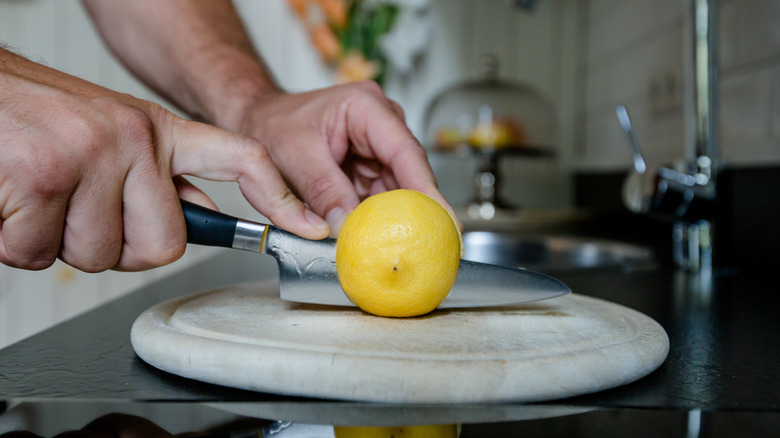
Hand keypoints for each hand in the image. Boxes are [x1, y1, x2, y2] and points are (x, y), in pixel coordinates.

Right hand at [0, 50, 328, 271]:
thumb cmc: (37, 119)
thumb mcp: (113, 134)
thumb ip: (158, 175)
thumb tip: (201, 211)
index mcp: (157, 130)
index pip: (242, 157)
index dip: (279, 197)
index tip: (307, 227)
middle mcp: (133, 138)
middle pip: (163, 247)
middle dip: (116, 247)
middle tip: (78, 211)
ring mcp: (92, 154)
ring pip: (98, 257)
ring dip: (58, 242)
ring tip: (39, 196)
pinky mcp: (44, 176)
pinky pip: (41, 253)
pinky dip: (16, 241)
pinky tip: (11, 199)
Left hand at [235, 81, 453, 235]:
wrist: (262, 121)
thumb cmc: (275, 124)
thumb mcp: (295, 157)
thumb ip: (323, 191)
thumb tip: (347, 225)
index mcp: (366, 107)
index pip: (405, 152)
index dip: (427, 189)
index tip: (443, 219)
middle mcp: (381, 123)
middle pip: (410, 173)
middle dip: (417, 211)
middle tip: (428, 245)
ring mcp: (379, 146)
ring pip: (400, 189)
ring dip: (397, 218)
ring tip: (402, 247)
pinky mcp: (373, 167)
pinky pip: (384, 197)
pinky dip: (381, 219)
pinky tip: (382, 239)